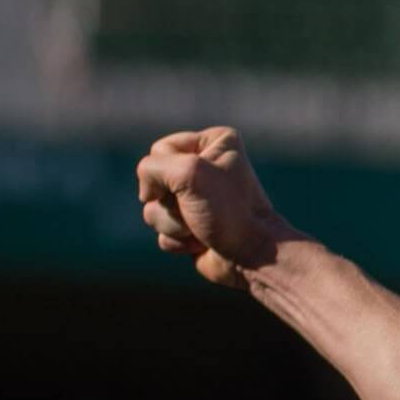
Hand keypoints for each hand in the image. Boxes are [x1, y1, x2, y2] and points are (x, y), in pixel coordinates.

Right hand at [135, 127, 292, 288]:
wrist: (252, 256)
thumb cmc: (228, 211)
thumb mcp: (189, 173)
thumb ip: (151, 167)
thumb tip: (147, 196)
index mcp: (214, 143)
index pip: (160, 149)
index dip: (168, 172)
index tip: (197, 185)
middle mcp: (205, 168)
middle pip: (153, 180)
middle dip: (169, 201)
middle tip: (199, 209)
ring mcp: (196, 199)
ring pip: (153, 208)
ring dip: (173, 223)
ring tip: (200, 228)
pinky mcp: (190, 226)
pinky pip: (161, 231)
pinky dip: (178, 241)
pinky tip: (201, 243)